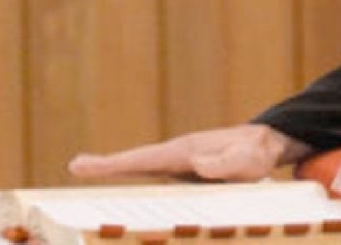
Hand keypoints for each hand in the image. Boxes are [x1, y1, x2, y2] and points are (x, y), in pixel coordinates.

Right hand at [67, 124, 309, 181]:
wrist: (266, 146)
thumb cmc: (256, 155)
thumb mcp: (246, 162)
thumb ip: (226, 164)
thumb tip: (196, 163)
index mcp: (185, 151)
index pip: (143, 159)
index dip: (113, 164)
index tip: (82, 164)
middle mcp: (177, 156)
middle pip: (136, 163)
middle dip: (106, 166)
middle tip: (74, 165)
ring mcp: (180, 166)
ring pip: (143, 171)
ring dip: (116, 174)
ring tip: (85, 171)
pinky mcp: (185, 176)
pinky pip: (155, 181)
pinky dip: (134, 181)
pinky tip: (122, 194)